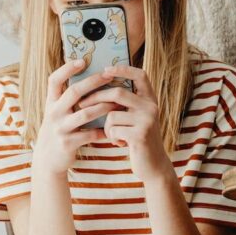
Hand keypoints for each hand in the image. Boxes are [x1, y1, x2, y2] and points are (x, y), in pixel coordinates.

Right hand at [32, 60, 119, 176]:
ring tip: (118, 102)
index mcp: (51, 102)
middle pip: (74, 92)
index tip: (82, 60)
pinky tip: (113, 128)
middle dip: (93, 82)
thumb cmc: (58, 129)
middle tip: (109, 75)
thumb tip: (89, 78)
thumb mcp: (56, 112)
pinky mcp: (68, 143)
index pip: (54, 80)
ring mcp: (60, 128)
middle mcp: (53, 113)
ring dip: (103, 106)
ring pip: (85, 113)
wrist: (47, 159)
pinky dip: (103, 131)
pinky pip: (90, 134)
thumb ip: (67, 98)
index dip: (67, 69)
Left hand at [78, 65, 172, 184]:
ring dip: (106, 126)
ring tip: (114, 134)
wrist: (153, 165)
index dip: (123, 69)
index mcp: (150, 99)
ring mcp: (147, 120)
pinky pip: (113, 130)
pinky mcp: (140, 135)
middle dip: (96, 98)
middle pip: (117, 93)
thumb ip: (127, 103)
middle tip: (81, 104)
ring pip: (111, 114)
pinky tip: (120, 143)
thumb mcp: (136, 117)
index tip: (106, 69)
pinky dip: (111, 137)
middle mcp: (151, 106)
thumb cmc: (139, 139)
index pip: (140, 75)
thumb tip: (100, 85)